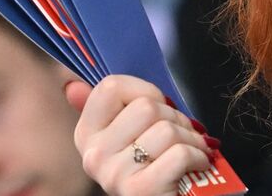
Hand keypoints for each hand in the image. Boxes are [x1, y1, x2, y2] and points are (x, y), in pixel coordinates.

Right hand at [68, 76, 212, 195]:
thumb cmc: (154, 162)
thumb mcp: (130, 132)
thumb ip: (107, 107)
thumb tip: (72, 85)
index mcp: (88, 134)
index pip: (111, 87)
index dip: (144, 91)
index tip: (155, 107)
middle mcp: (94, 154)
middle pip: (146, 107)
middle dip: (174, 117)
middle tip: (177, 135)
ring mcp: (114, 173)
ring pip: (167, 129)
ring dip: (190, 138)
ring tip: (188, 150)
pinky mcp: (139, 189)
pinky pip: (180, 153)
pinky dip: (198, 156)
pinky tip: (195, 164)